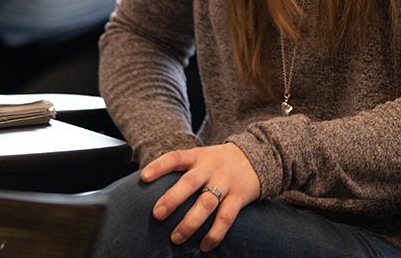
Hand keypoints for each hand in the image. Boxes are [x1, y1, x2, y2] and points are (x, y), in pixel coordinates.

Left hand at [143, 142, 260, 251]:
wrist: (257, 156)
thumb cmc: (220, 161)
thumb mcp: (202, 157)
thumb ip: (183, 168)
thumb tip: (150, 187)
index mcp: (198, 157)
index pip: (176, 158)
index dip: (159, 166)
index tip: (144, 177)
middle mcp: (211, 168)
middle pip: (190, 182)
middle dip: (173, 198)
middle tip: (157, 214)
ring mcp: (226, 182)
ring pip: (207, 202)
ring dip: (190, 222)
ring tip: (176, 238)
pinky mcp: (239, 196)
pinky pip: (226, 217)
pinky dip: (215, 233)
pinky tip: (205, 245)